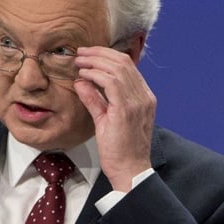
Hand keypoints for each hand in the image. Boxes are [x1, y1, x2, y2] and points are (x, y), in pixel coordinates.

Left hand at [72, 46, 155, 190]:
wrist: (130, 171)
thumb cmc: (120, 150)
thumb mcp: (105, 120)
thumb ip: (95, 100)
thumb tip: (81, 81)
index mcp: (144, 97)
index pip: (128, 66)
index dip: (106, 56)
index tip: (88, 55)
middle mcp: (144, 96)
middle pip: (123, 62)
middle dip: (99, 53)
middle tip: (80, 53)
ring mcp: (138, 102)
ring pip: (118, 68)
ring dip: (95, 61)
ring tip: (79, 61)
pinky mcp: (127, 110)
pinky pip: (112, 82)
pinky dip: (96, 75)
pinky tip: (84, 74)